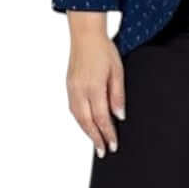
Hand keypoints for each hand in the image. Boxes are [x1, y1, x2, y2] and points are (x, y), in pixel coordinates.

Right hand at [65, 16, 125, 156]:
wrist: (85, 35)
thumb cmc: (104, 50)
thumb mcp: (118, 71)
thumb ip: (118, 95)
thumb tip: (119, 116)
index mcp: (93, 87)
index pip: (101, 118)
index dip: (108, 134)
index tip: (113, 145)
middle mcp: (79, 91)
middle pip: (87, 122)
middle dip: (95, 138)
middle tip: (103, 151)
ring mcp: (72, 89)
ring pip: (78, 117)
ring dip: (87, 131)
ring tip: (96, 142)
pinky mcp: (69, 86)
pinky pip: (73, 109)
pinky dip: (80, 121)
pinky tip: (87, 124)